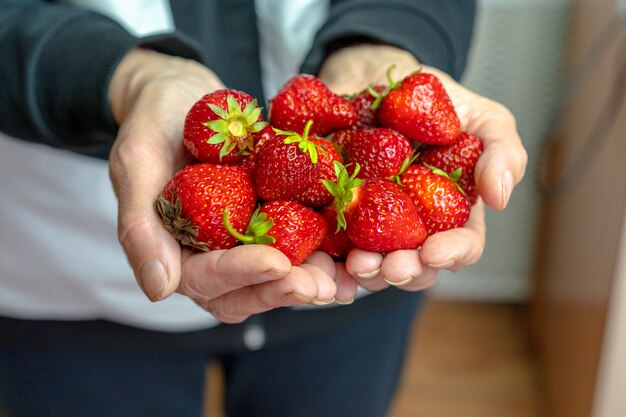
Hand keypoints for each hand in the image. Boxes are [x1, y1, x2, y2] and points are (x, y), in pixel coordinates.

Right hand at [108, 49, 335, 322]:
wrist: (180, 94)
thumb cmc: (152, 122)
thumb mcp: (136, 162)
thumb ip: (139, 226)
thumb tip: (160, 290)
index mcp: (174, 250)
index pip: (206, 278)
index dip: (241, 274)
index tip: (276, 263)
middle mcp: (210, 254)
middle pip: (245, 290)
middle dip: (282, 290)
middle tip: (319, 286)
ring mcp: (241, 240)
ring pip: (275, 276)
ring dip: (307, 281)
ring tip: (340, 279)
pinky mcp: (269, 219)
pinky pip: (296, 242)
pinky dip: (321, 252)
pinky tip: (349, 251)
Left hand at [318, 44, 526, 292]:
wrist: (377, 76)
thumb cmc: (437, 103)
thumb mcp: (483, 118)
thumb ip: (502, 153)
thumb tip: (499, 199)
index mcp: (452, 212)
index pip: (461, 246)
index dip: (451, 254)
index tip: (434, 252)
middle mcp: (413, 225)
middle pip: (414, 267)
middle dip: (404, 272)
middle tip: (390, 266)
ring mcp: (373, 222)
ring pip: (373, 264)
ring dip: (367, 272)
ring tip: (357, 264)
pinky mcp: (336, 213)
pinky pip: (331, 246)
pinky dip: (329, 262)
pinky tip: (328, 263)